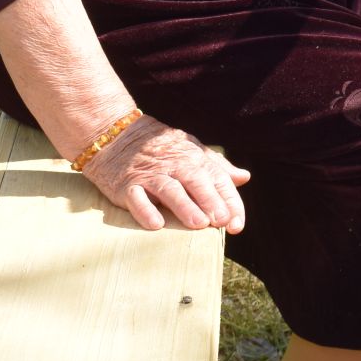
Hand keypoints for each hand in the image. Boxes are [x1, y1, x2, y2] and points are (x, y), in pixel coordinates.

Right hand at [79, 114, 249, 232]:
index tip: (237, 225)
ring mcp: (150, 175)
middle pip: (196, 182)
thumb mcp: (191, 151)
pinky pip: (136, 197)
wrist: (116, 136)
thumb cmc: (161, 149)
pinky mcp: (126, 185)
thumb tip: (244, 177)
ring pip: (169, 190)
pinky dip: (145, 210)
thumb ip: (217, 166)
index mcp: (194, 159)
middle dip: (210, 201)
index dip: (229, 202)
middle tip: (222, 221)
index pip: (217, 179)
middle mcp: (174, 166)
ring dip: (185, 207)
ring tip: (199, 224)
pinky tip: (156, 225)